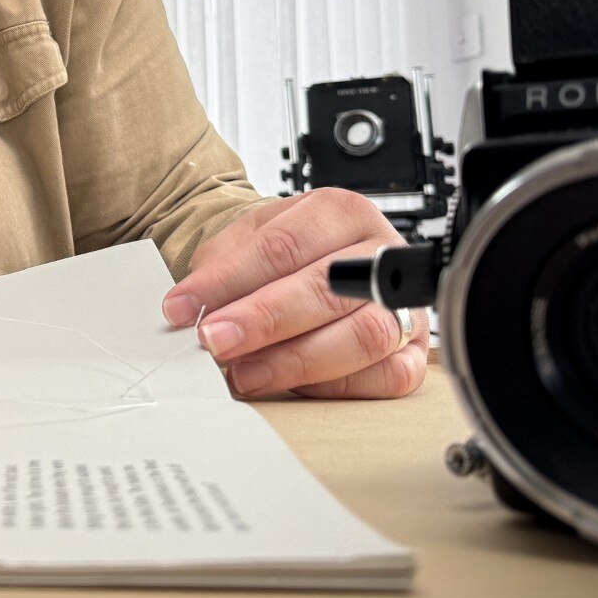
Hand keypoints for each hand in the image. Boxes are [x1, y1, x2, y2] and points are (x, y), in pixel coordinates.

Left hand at [159, 188, 427, 399]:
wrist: (318, 263)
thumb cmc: (286, 253)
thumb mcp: (245, 241)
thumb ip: (220, 271)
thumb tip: (192, 308)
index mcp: (341, 211)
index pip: (284, 245)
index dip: (229, 279)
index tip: (184, 307)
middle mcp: (380, 252)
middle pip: (326, 289)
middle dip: (262, 321)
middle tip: (215, 341)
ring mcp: (404, 302)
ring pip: (361, 336)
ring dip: (294, 361)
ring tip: (244, 372)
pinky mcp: (413, 350)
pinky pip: (386, 377)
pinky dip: (335, 385)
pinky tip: (292, 383)